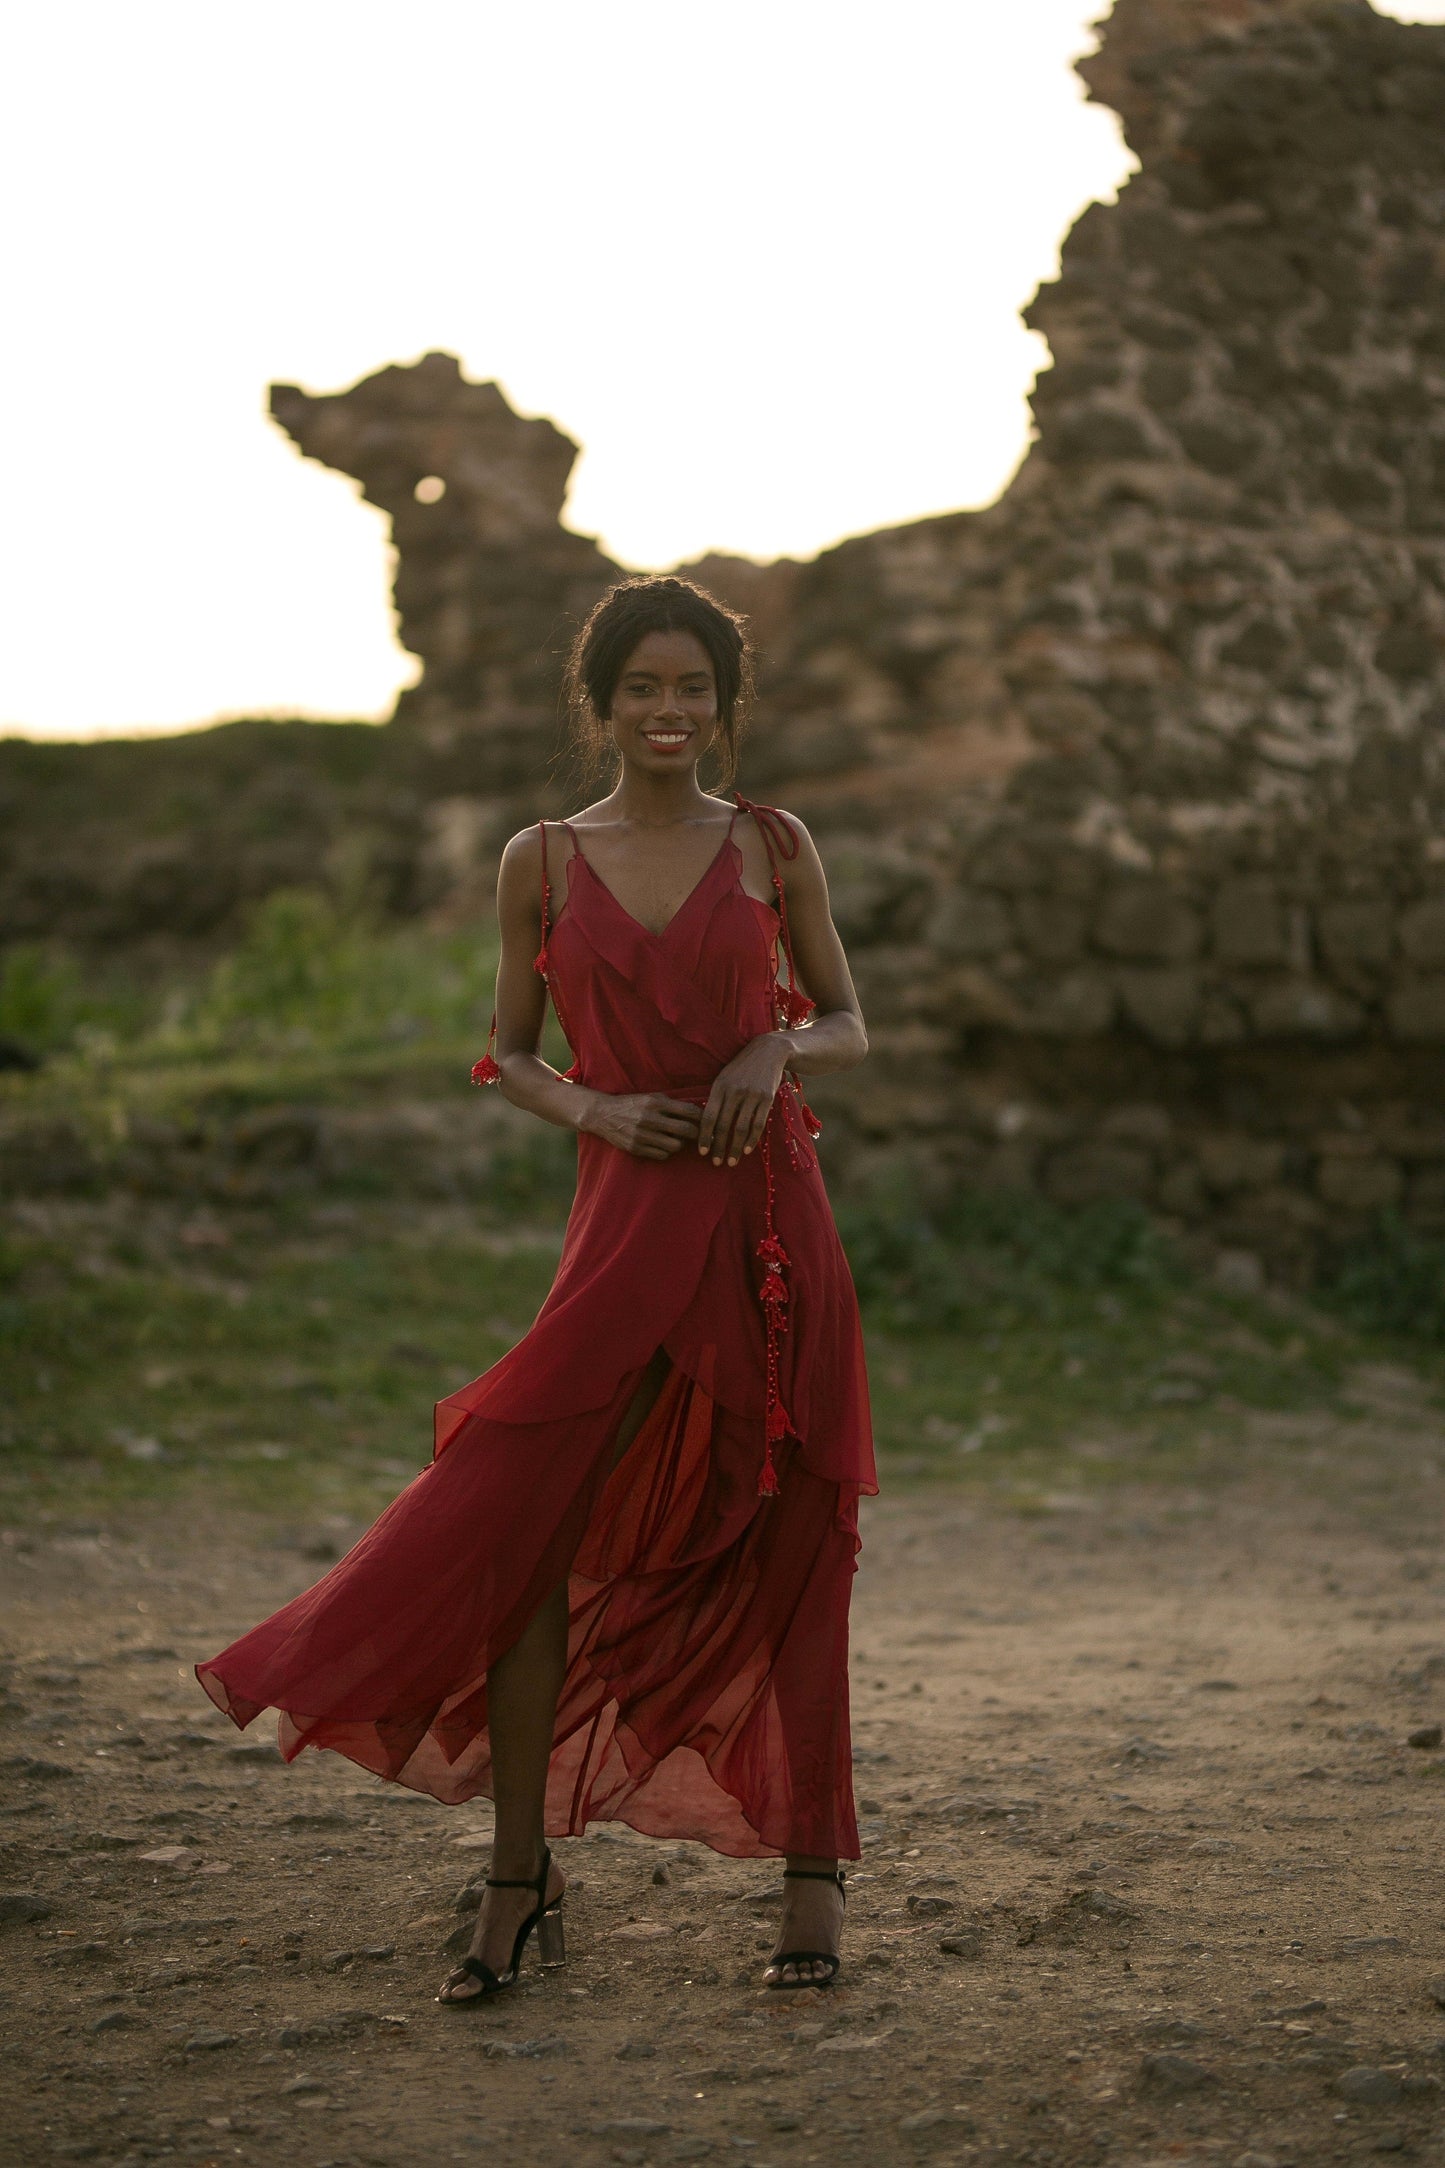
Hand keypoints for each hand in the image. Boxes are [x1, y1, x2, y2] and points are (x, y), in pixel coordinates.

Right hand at [580, 1091, 702, 1160]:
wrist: (603, 1114)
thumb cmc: (632, 1104)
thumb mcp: (651, 1097)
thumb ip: (672, 1104)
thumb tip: (699, 1112)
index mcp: (655, 1103)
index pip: (689, 1111)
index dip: (701, 1118)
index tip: (705, 1121)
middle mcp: (650, 1118)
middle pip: (687, 1130)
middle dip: (696, 1133)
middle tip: (696, 1134)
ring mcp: (642, 1135)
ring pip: (676, 1146)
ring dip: (679, 1143)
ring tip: (675, 1138)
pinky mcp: (636, 1148)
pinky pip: (662, 1155)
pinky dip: (666, 1151)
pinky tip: (662, 1144)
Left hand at [698, 1035, 790, 1166]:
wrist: (768, 1051)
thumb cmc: (742, 1067)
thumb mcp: (724, 1077)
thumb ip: (716, 1098)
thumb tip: (704, 1124)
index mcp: (719, 1086)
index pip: (708, 1117)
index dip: (704, 1136)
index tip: (702, 1152)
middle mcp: (734, 1091)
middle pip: (723, 1126)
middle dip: (719, 1147)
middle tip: (716, 1163)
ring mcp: (751, 1095)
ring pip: (741, 1128)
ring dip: (735, 1148)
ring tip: (732, 1161)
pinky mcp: (767, 1098)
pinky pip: (758, 1123)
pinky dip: (752, 1139)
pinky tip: (748, 1150)